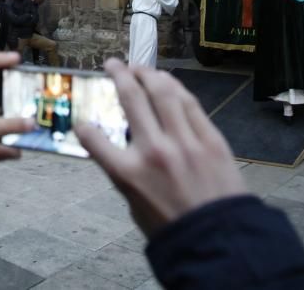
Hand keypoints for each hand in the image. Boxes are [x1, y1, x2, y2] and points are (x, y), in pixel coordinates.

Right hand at [76, 59, 247, 236]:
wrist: (219, 240)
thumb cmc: (173, 228)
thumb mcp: (135, 205)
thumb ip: (127, 173)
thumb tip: (126, 148)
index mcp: (128, 174)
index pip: (94, 139)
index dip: (84, 127)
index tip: (83, 122)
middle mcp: (153, 151)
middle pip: (131, 99)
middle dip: (119, 75)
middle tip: (113, 64)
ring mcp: (184, 142)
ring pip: (163, 92)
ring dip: (148, 73)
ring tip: (140, 67)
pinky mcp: (210, 139)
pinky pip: (190, 103)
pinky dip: (175, 87)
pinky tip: (168, 82)